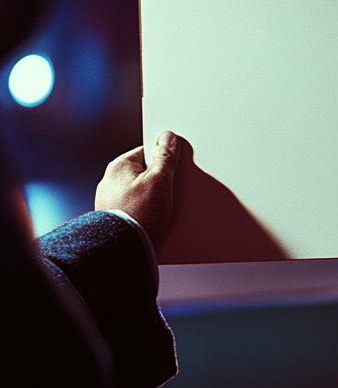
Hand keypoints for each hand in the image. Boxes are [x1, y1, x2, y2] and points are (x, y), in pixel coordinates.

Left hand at [95, 131, 181, 251]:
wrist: (124, 249)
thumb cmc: (138, 215)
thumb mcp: (160, 181)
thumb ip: (165, 158)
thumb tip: (167, 138)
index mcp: (119, 167)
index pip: (146, 151)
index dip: (164, 158)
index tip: (175, 166)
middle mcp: (111, 182)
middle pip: (145, 172)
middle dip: (161, 180)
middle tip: (172, 190)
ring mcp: (112, 200)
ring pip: (142, 191)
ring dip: (155, 197)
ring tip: (165, 208)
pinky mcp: (118, 217)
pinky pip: (138, 207)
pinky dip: (148, 211)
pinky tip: (157, 219)